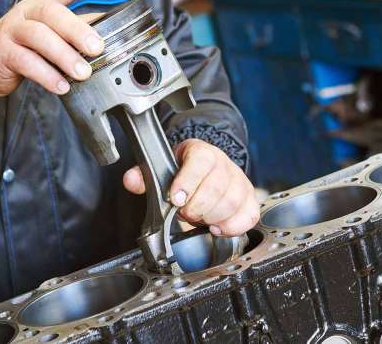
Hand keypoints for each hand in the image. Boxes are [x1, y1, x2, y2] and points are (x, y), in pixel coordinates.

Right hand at [0, 0, 117, 96]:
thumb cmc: (22, 45)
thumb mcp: (49, 30)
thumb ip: (76, 28)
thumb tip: (112, 29)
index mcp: (43, 2)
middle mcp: (27, 11)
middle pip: (52, 12)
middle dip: (77, 30)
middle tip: (98, 48)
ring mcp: (12, 31)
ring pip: (39, 36)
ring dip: (64, 56)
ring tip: (83, 73)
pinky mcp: (3, 53)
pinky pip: (26, 62)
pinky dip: (46, 75)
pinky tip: (62, 86)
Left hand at [123, 139, 258, 236]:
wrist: (208, 172)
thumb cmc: (185, 173)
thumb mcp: (163, 170)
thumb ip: (145, 176)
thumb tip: (131, 180)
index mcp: (202, 152)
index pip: (201, 161)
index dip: (188, 181)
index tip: (176, 199)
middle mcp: (224, 164)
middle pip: (217, 186)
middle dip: (197, 207)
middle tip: (186, 212)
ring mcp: (240, 182)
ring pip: (232, 202)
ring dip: (212, 217)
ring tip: (200, 219)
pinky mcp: (250, 200)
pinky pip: (249, 216)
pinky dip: (232, 226)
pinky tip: (217, 228)